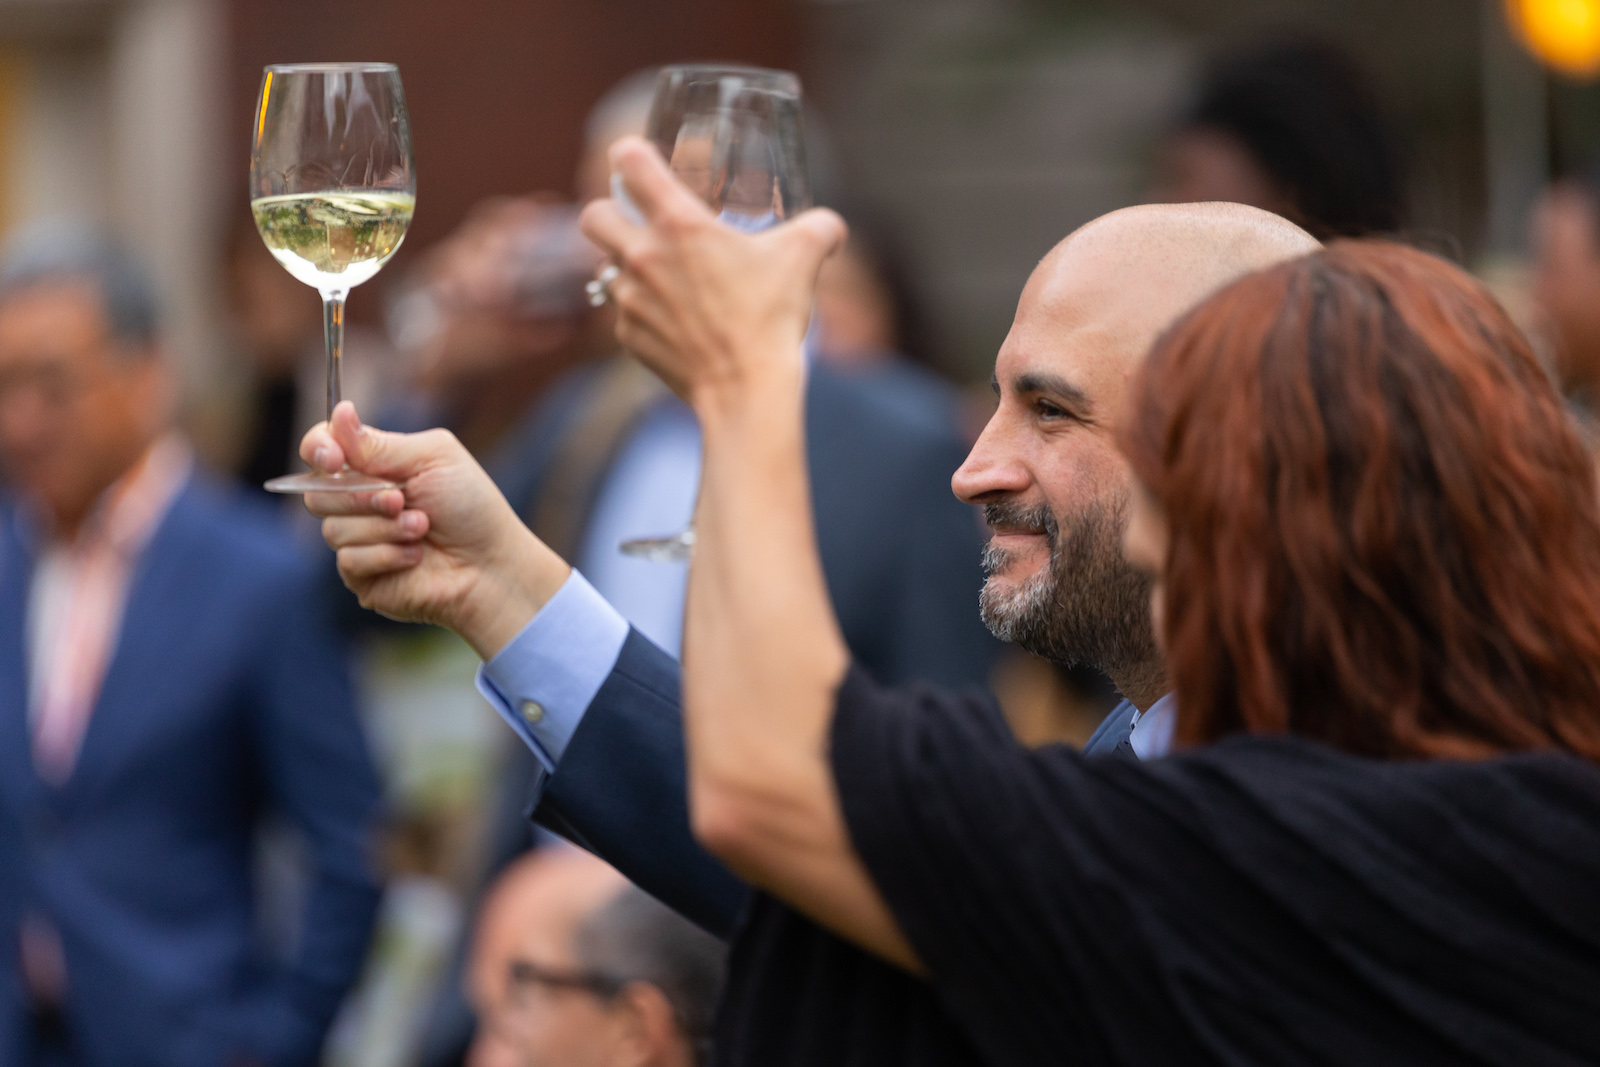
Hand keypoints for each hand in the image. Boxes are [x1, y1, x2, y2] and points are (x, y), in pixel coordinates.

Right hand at [301, 402, 569, 657]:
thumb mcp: (433, 459)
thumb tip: (340, 411)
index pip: (320, 448)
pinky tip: (415, 556)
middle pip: (317, 492)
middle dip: (362, 496)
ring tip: (422, 529)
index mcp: (372, 465)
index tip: (333, 458)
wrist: (491, 564)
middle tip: (402, 500)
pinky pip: (348, 561)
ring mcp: (357, 539)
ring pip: (333, 529)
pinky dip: (387, 555)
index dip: (317, 448)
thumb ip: (380, 443)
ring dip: (384, 528)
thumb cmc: (470, 507)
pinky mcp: (360, 576)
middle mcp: (357, 501)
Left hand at [578, 136, 846, 413]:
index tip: (640, 161)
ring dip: (625, 265)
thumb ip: (820, 228)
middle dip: (610, 213)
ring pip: (603, 267)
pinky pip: (622, 313)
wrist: (745, 388)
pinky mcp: (628, 337)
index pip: (629, 162)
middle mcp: (643, 256)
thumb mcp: (805, 258)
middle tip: (639, 223)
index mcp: (679, 223)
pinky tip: (672, 319)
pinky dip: (640, 312)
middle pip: (592, 214)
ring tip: (661, 276)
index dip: (630, 155)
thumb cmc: (771, 318)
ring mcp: (630, 299)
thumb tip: (830, 227)